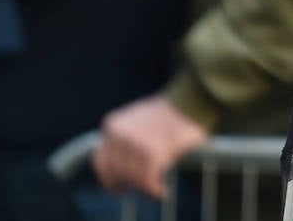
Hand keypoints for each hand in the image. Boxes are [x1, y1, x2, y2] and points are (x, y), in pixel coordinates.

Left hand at [93, 95, 207, 198]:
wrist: (192, 100)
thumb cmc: (169, 113)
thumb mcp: (137, 121)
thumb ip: (123, 140)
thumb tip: (120, 169)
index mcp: (112, 125)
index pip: (101, 162)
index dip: (109, 179)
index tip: (120, 187)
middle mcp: (119, 134)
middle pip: (117, 173)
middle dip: (130, 183)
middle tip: (144, 186)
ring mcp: (135, 143)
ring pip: (132, 179)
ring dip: (145, 187)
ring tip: (158, 188)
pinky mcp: (153, 152)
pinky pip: (148, 181)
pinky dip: (155, 191)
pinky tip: (163, 192)